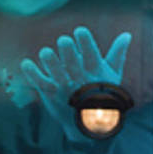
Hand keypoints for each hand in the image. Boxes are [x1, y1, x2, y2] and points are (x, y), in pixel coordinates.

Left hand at [19, 26, 132, 141]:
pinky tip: (25, 63)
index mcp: (95, 73)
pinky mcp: (50, 94)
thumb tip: (127, 35)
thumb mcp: (112, 75)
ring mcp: (64, 88)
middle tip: (63, 40)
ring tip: (45, 52)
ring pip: (56, 75)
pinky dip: (32, 74)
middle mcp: (79, 80)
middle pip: (73, 65)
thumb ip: (117, 54)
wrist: (88, 123)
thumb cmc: (102, 93)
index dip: (86, 43)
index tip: (79, 31)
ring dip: (50, 64)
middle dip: (68, 53)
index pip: (92, 56)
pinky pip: (40, 84)